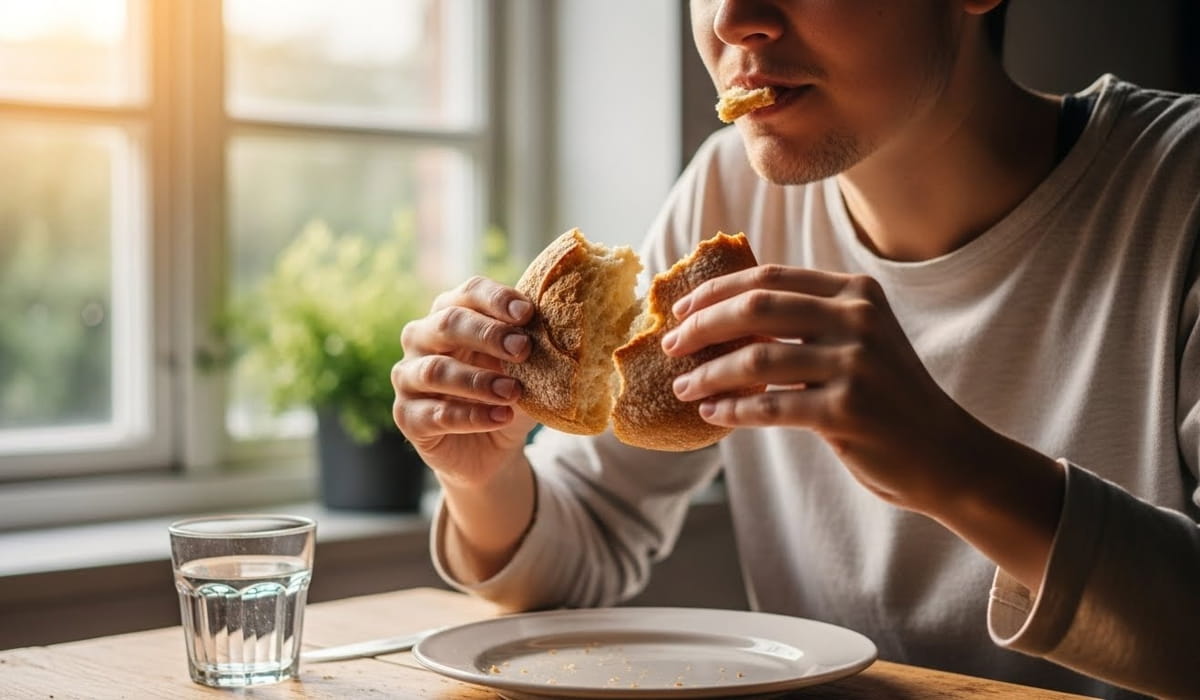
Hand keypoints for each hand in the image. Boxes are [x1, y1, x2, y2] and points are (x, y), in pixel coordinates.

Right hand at [392, 276, 538, 488]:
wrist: (490, 447)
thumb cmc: (507, 394)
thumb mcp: (525, 369)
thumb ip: (532, 348)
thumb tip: (563, 330)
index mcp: (451, 313)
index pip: (469, 293)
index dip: (497, 299)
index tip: (527, 313)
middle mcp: (422, 338)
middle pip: (448, 323)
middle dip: (488, 334)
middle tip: (523, 349)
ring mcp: (408, 376)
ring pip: (436, 370)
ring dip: (479, 381)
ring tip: (514, 392)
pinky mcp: (407, 416)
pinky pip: (435, 414)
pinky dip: (471, 416)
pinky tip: (501, 417)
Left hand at [661, 264, 985, 512]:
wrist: (947, 454)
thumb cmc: (888, 398)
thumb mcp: (858, 342)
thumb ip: (806, 322)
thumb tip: (723, 315)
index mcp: (856, 294)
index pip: (769, 278)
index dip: (716, 291)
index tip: (680, 309)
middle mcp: (858, 320)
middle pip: (756, 308)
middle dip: (702, 326)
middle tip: (670, 345)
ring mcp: (855, 365)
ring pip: (756, 359)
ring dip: (709, 373)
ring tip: (683, 387)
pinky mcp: (847, 411)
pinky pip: (770, 406)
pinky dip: (733, 409)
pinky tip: (712, 413)